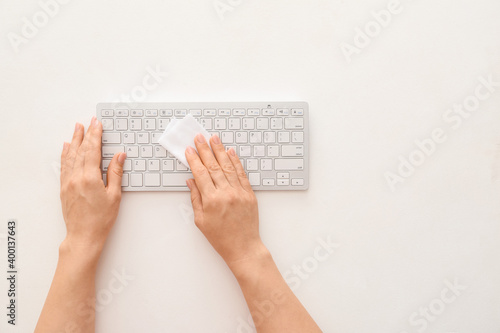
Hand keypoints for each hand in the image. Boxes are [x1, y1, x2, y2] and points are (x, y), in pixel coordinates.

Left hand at [60, 117, 125, 252]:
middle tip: (88, 122)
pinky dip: (65, 154)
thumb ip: (116, 174)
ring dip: (74, 141)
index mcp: (90, 178)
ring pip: (70, 156)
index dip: (95, 135)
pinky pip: (64, 166)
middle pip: (81, 150)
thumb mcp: (114, 196)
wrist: (83, 236)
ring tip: (76, 129)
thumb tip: (119, 157)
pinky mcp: (64, 188)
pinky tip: (66, 148)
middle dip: (85, 134)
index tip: (97, 124)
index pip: (93, 150)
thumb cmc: (100, 220)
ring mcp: (68, 182)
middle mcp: (76, 177)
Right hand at [185, 134, 267, 265]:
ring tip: (214, 138)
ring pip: (228, 166)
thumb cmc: (221, 238)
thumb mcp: (201, 221)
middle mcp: (226, 193)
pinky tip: (231, 152)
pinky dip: (236, 162)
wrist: (243, 247)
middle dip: (205, 150)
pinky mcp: (249, 194)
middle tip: (199, 137)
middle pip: (213, 166)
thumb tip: (191, 181)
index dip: (194, 160)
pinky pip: (241, 174)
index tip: (189, 150)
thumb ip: (196, 198)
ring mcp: (239, 192)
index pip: (200, 173)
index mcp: (212, 200)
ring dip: (220, 150)